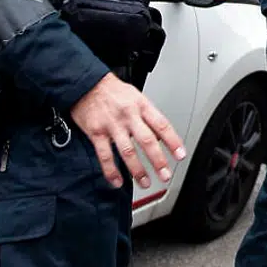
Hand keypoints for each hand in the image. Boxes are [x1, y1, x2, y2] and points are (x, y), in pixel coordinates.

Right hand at [69, 73, 185, 188]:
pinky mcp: (96, 133)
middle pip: (147, 141)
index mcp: (142, 105)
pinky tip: (118, 181)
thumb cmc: (113, 91)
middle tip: (165, 175)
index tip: (180, 155)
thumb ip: (148, 116)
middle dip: (158, 160)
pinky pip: (105, 155)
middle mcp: (129, 116)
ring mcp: (112, 125)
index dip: (173, 142)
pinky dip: (112, 171)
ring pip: (127, 151)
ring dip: (138, 170)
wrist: (86, 84)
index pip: (162, 125)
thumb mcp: (136, 96)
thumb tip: (160, 136)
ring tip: (145, 182)